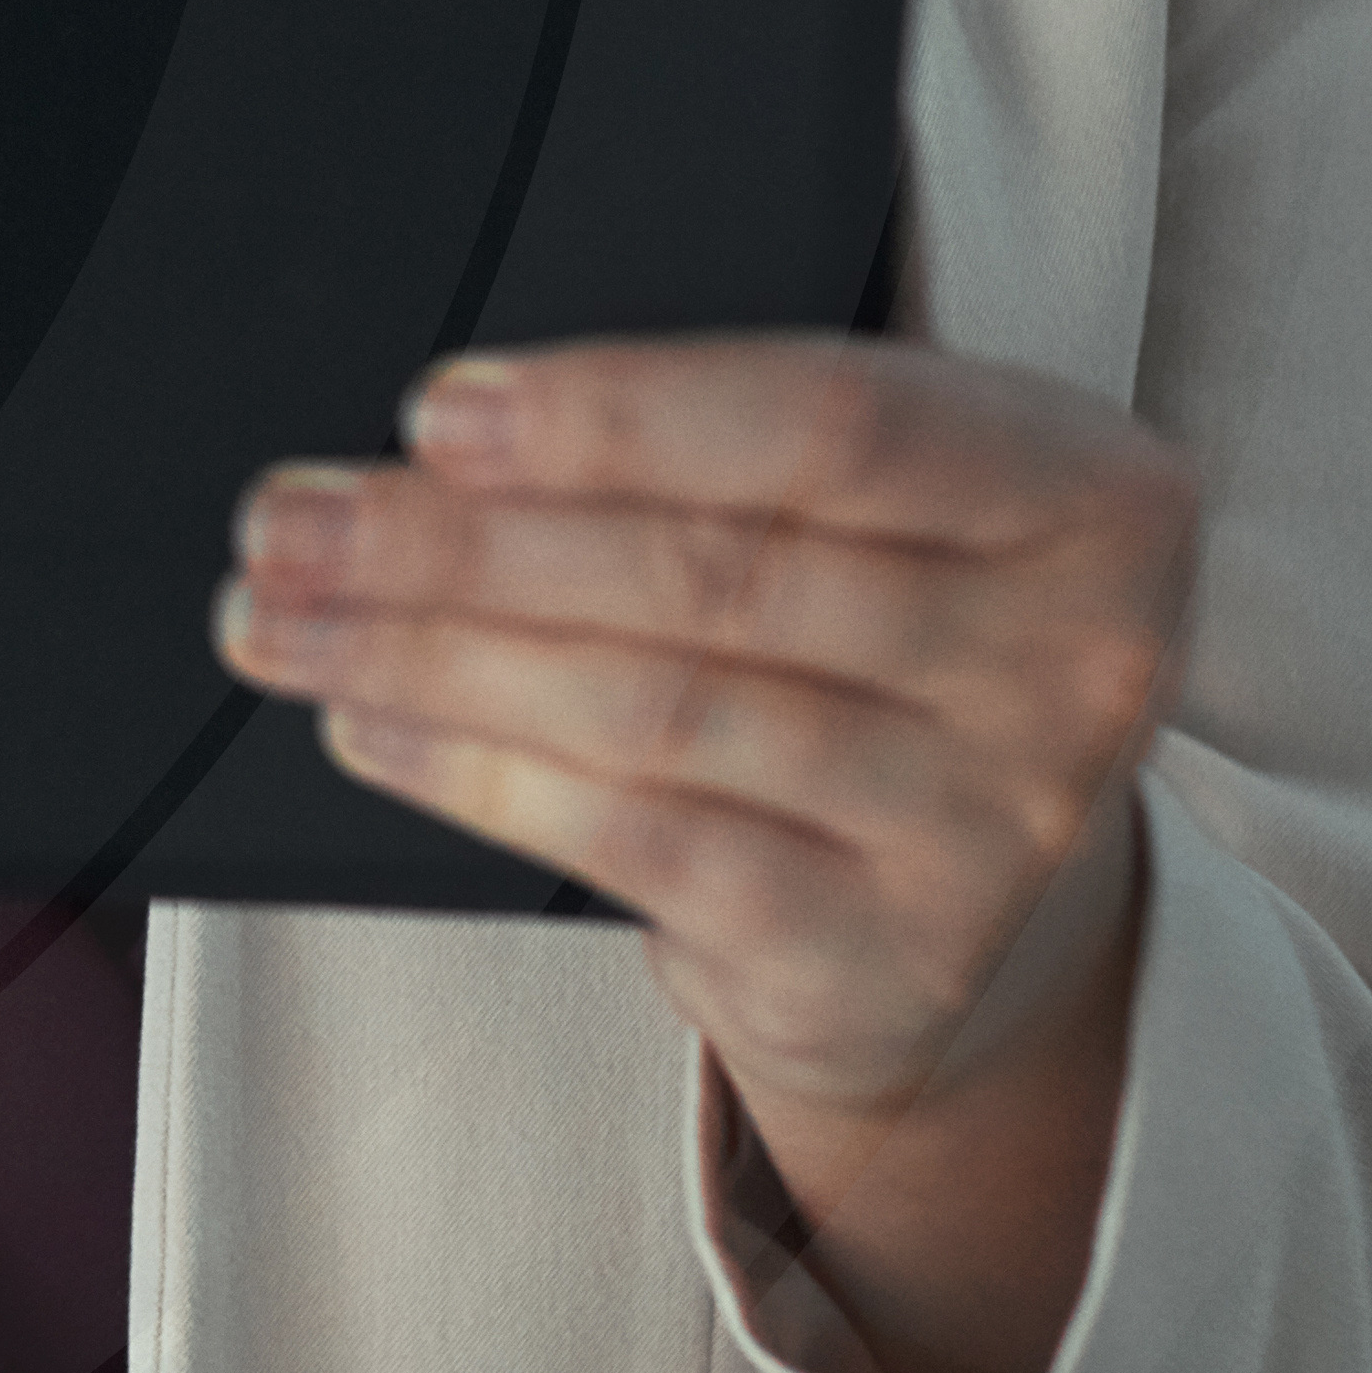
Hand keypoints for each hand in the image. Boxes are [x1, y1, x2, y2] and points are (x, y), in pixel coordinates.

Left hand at [214, 337, 1197, 1372]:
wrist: (1004, 913)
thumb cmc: (903, 640)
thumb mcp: (896, 508)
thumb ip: (742, 446)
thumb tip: (452, 438)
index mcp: (1090, 498)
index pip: (835, 426)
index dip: (618, 416)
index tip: (437, 413)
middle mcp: (1068, 670)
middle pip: (712, 577)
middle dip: (459, 545)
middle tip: (288, 520)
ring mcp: (987, 833)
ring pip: (652, 712)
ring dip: (429, 657)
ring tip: (281, 617)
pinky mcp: (882, 959)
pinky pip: (639, 843)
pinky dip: (480, 775)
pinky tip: (374, 726)